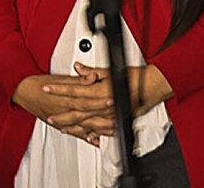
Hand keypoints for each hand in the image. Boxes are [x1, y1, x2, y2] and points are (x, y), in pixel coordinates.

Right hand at [12, 71, 112, 144]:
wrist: (20, 90)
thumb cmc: (36, 83)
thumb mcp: (57, 77)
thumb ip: (77, 79)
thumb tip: (91, 77)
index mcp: (64, 97)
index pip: (86, 100)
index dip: (100, 101)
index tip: (112, 100)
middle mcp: (64, 110)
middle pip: (87, 115)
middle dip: (103, 117)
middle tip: (118, 117)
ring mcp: (61, 120)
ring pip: (83, 127)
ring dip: (98, 129)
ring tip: (112, 129)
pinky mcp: (59, 125)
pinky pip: (75, 134)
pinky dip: (86, 137)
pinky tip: (95, 140)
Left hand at [45, 63, 173, 141]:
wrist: (155, 86)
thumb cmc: (137, 77)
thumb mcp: (111, 71)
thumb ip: (92, 71)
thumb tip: (78, 68)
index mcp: (102, 91)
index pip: (75, 90)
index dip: (59, 90)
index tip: (47, 89)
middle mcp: (106, 105)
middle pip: (79, 112)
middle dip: (63, 115)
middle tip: (49, 116)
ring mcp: (112, 116)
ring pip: (89, 124)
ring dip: (75, 127)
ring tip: (63, 128)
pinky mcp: (119, 121)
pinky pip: (103, 131)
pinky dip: (93, 134)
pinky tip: (86, 136)